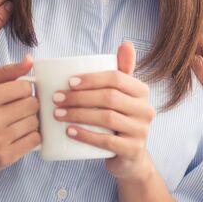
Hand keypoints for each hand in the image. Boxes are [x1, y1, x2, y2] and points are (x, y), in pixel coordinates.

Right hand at [0, 55, 39, 173]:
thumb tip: (30, 59)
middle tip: (18, 109)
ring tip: (18, 122)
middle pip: (32, 105)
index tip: (16, 95)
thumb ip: (7, 70)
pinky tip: (20, 134)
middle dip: (29, 105)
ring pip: (35, 122)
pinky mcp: (5, 156)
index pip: (25, 87)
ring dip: (31, 121)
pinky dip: (32, 136)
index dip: (24, 90)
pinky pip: (34, 140)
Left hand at [55, 42, 155, 180]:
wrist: (129, 158)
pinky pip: (106, 141)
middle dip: (79, 97)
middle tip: (57, 99)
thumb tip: (126, 43)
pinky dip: (85, 135)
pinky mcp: (132, 150)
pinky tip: (69, 131)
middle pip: (109, 98)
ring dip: (78, 114)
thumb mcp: (122, 95)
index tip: (68, 82)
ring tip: (58, 114)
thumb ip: (122, 70)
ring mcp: (141, 131)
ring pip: (106, 118)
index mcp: (142, 91)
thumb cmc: (119, 120)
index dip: (91, 78)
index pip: (116, 78)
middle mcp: (146, 110)